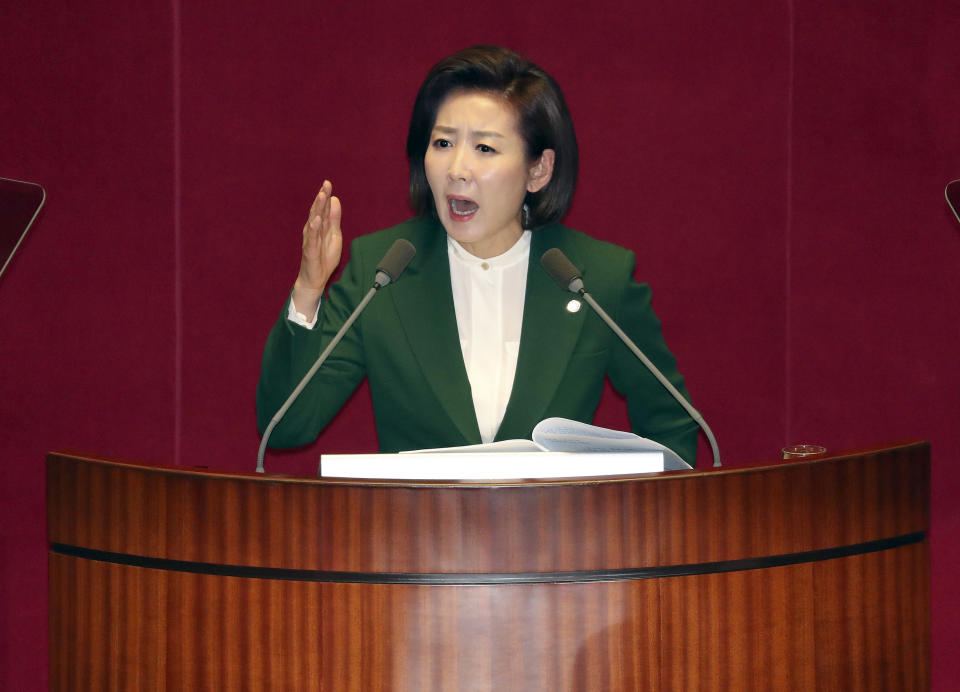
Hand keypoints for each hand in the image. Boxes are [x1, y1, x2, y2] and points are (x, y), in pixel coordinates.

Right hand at [292, 180, 341, 315]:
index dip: (325, 196)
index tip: (328, 183)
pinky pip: (311, 238)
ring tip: (321, 196)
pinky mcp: (309, 251)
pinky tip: (316, 220)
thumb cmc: (323, 256)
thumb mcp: (334, 235)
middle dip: (321, 197)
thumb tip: (335, 199)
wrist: (316, 278)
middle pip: (317, 211)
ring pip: (313, 221)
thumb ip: (334, 218)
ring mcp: (310, 240)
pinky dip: (314, 229)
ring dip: (317, 208)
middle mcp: (313, 230)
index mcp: (320, 226)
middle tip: (325, 184)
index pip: (323, 208)